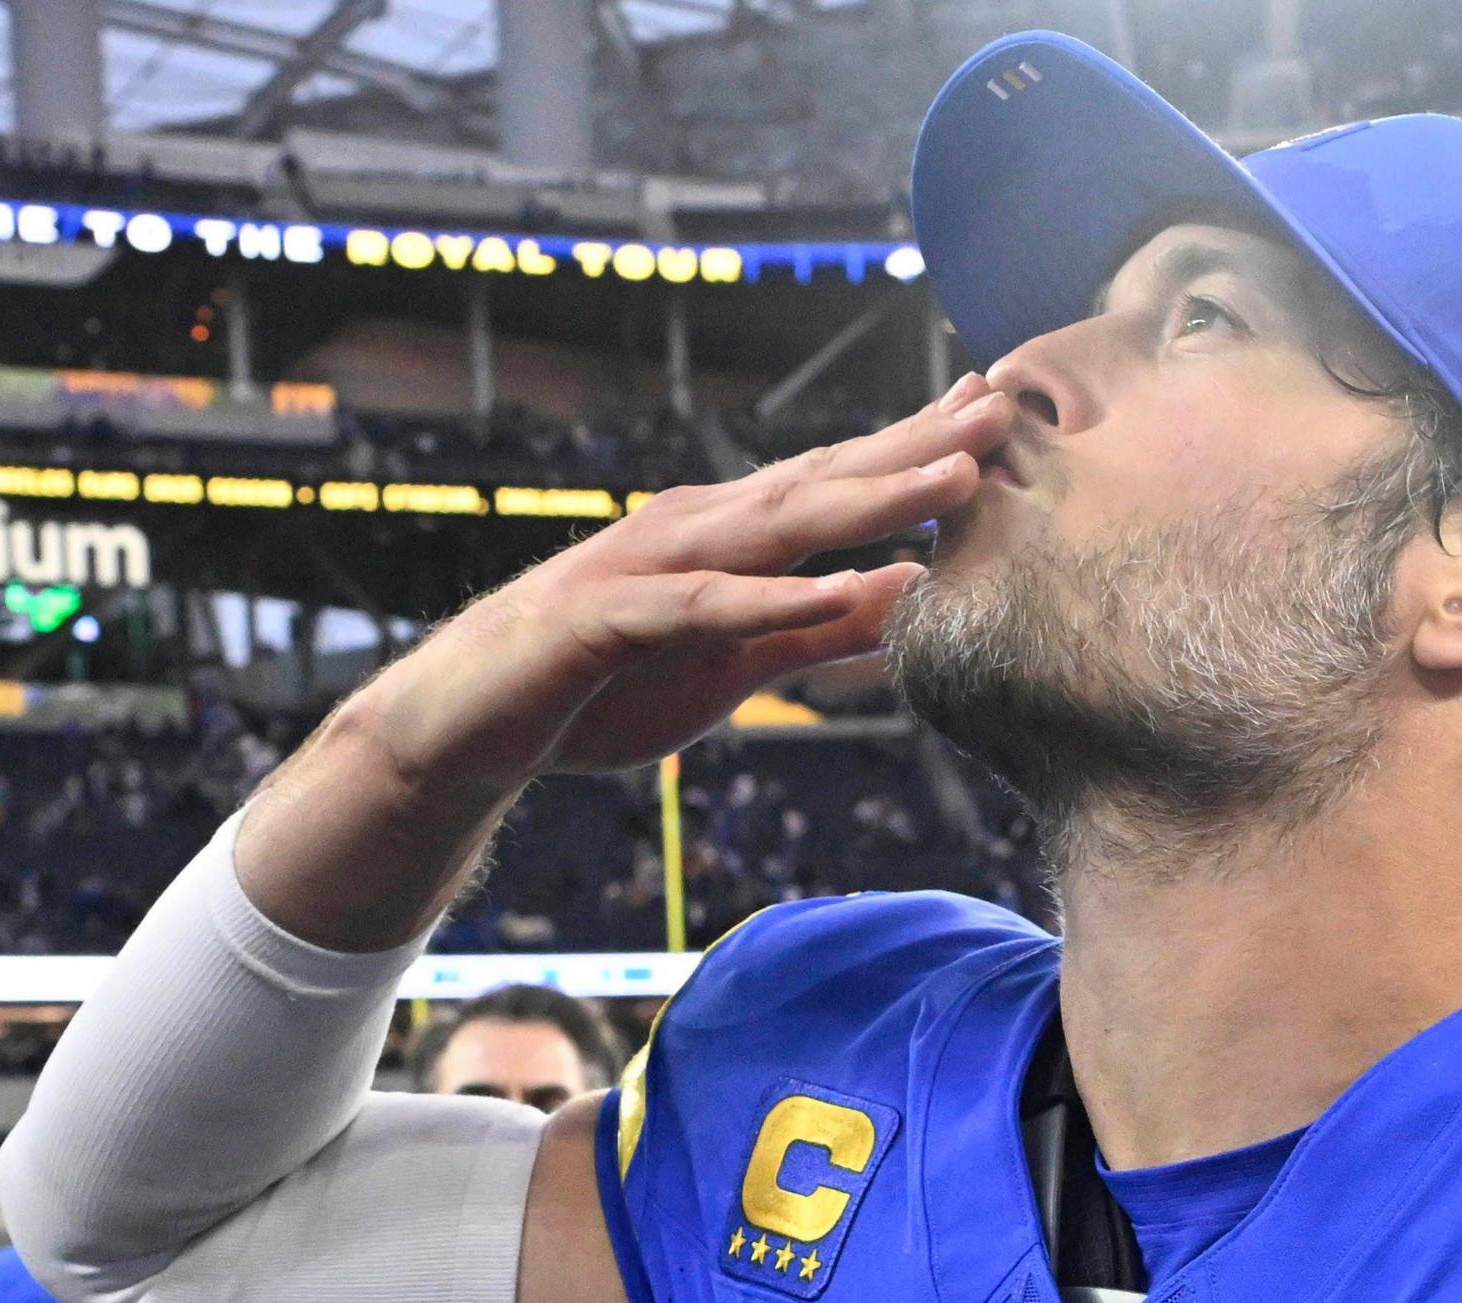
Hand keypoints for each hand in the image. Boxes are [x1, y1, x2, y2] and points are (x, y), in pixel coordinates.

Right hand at [308, 378, 1000, 789]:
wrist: (465, 732)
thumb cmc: (603, 690)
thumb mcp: (737, 665)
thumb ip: (820, 631)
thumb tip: (913, 598)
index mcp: (724, 538)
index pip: (833, 482)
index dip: (911, 450)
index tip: (991, 413)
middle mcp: (691, 531)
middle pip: (818, 482)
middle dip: (910, 448)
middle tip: (996, 412)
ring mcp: (648, 568)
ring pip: (774, 526)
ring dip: (867, 500)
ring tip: (950, 482)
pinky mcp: (608, 619)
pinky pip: (705, 606)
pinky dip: (773, 595)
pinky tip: (842, 583)